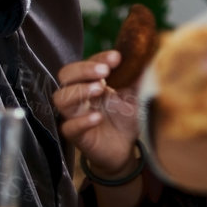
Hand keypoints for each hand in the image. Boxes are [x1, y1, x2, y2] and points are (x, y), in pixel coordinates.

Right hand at [52, 51, 139, 176]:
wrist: (124, 149)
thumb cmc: (124, 120)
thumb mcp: (133, 96)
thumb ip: (135, 78)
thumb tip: (145, 56)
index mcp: (89, 82)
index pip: (85, 64)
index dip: (98, 58)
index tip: (116, 57)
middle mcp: (78, 96)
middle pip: (65, 76)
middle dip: (83, 70)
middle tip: (104, 71)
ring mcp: (74, 115)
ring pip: (61, 99)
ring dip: (78, 91)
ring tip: (99, 89)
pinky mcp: (76, 135)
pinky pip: (69, 127)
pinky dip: (81, 121)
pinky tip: (97, 117)